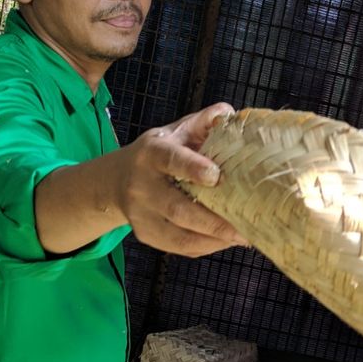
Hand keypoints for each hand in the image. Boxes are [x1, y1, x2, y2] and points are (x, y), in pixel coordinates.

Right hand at [115, 102, 248, 256]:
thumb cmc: (159, 152)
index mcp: (152, 153)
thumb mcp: (177, 130)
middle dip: (213, 221)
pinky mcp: (146, 234)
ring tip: (242, 238)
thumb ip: (204, 121)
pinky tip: (226, 241)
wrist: (117, 179)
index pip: (171, 160)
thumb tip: (231, 114)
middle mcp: (142, 185)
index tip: (217, 176)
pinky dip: (205, 247)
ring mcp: (141, 214)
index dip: (192, 168)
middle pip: (177, 208)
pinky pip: (178, 247)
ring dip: (213, 240)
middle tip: (244, 227)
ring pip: (178, 235)